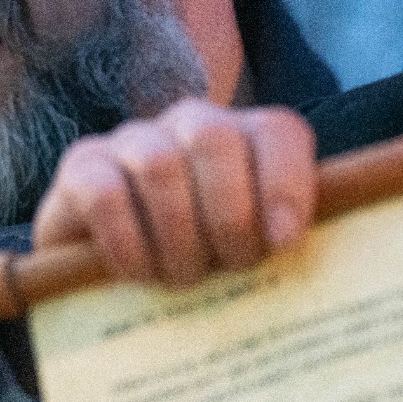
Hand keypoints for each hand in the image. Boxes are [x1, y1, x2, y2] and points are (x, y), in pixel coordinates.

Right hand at [32, 97, 317, 285]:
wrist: (103, 267)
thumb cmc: (195, 260)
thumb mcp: (246, 249)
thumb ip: (280, 243)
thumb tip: (322, 276)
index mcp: (244, 138)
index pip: (276, 131)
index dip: (286, 183)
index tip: (282, 243)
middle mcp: (188, 124)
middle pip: (215, 137)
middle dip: (229, 214)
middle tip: (230, 267)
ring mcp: (130, 140)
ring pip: (160, 164)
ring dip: (177, 235)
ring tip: (183, 277)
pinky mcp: (80, 167)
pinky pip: (106, 194)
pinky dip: (129, 243)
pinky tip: (138, 273)